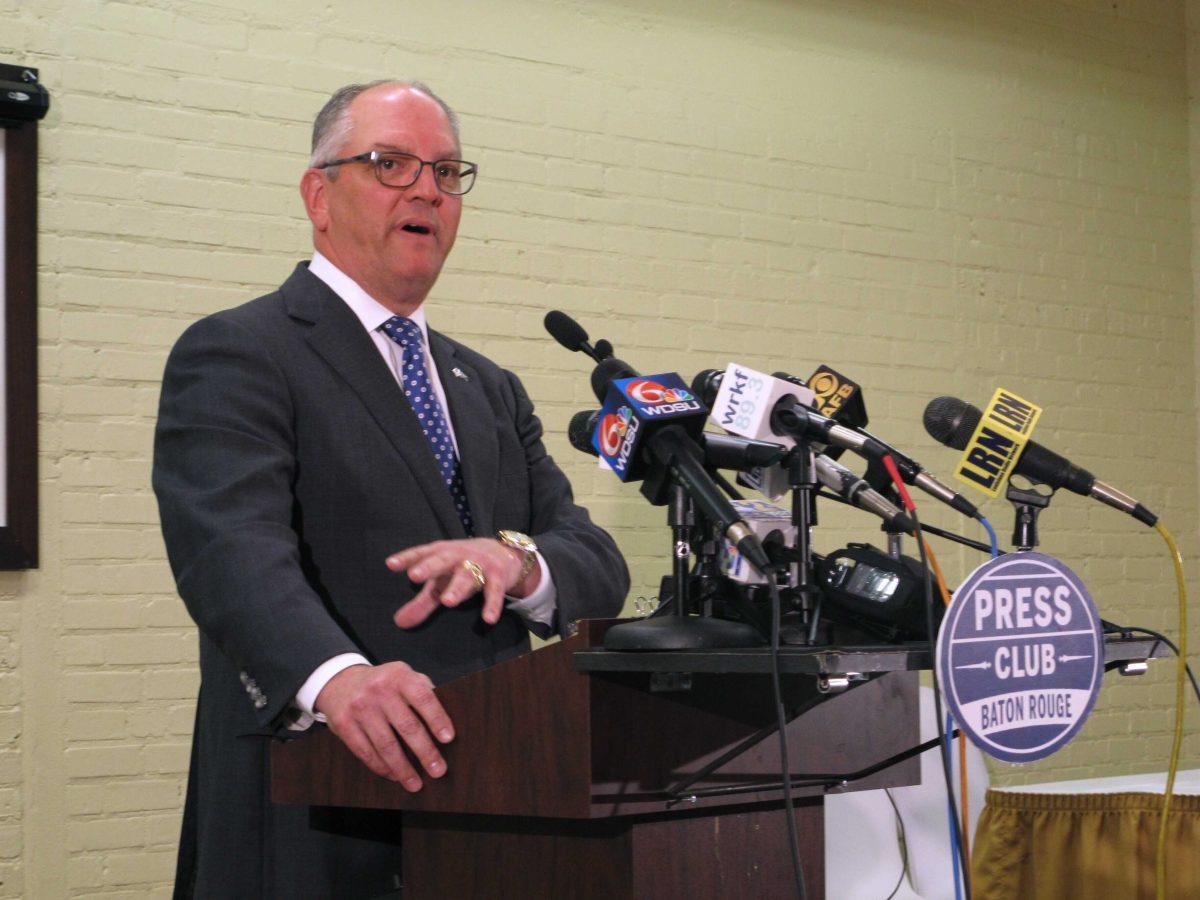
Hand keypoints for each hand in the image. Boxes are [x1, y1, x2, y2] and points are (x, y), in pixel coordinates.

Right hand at [314, 662, 453, 790]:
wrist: (340, 682)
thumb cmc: (384, 684)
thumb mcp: (403, 676)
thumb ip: (423, 691)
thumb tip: (445, 722)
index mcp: (399, 675)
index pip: (423, 697)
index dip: (437, 718)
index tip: (448, 739)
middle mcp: (379, 689)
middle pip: (407, 725)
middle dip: (425, 752)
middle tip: (438, 770)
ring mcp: (359, 707)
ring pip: (386, 744)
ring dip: (403, 768)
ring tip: (415, 783)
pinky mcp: (343, 724)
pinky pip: (365, 752)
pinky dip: (381, 767)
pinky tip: (394, 775)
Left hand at [387, 537, 539, 628]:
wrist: (504, 552)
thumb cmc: (464, 566)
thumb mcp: (443, 581)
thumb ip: (422, 602)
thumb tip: (399, 623)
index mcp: (442, 553)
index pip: (422, 553)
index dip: (407, 558)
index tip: (391, 564)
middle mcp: (459, 556)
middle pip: (442, 560)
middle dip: (429, 567)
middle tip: (414, 576)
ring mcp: (480, 564)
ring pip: (467, 575)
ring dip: (457, 588)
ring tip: (447, 602)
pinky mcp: (498, 577)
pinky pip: (494, 591)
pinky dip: (492, 605)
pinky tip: (488, 619)